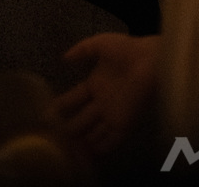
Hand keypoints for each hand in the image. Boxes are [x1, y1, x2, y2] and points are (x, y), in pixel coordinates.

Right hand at [54, 34, 159, 155]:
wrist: (151, 59)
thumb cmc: (126, 50)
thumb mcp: (100, 43)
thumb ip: (82, 49)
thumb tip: (63, 58)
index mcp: (95, 83)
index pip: (75, 99)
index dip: (62, 105)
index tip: (47, 112)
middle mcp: (102, 102)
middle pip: (82, 119)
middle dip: (69, 127)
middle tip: (54, 137)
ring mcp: (112, 114)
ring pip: (94, 132)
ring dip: (83, 141)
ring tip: (68, 150)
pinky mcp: (123, 123)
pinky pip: (110, 140)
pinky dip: (100, 148)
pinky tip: (88, 154)